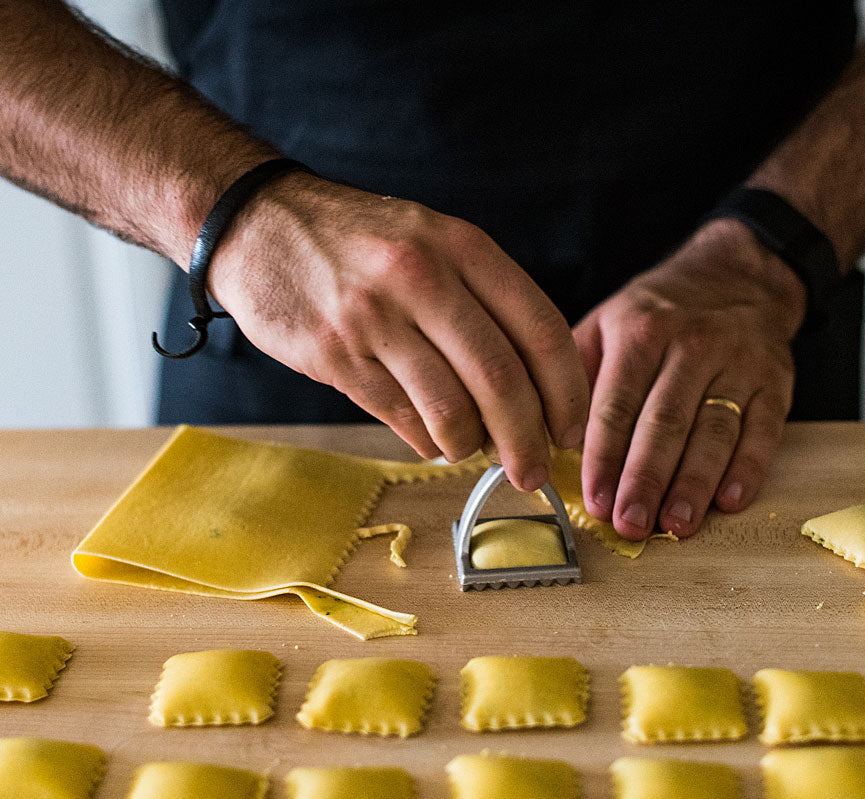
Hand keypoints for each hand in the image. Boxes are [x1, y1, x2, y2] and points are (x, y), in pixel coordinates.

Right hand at [207, 171, 588, 489]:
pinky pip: (402, 418)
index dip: (567, 392)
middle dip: (527, 440)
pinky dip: (427, 440)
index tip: (571, 430)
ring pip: (451, 409)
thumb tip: (532, 395)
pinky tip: (432, 437)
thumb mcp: (433, 244)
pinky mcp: (335, 356)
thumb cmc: (361, 244)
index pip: (541, 329)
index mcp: (462, 246)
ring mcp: (375, 317)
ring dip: (472, 446)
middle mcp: (422, 277)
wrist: (258, 224)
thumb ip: (483, 305)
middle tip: (535, 473)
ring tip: (473, 448)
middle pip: (501, 379)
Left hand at [574, 218, 805, 539]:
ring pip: (714, 431)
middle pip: (665, 422)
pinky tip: (729, 501)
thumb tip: (543, 436)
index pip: (617, 404)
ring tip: (676, 525)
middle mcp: (692, 344)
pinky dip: (748, 469)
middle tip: (630, 524)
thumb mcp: (607, 323)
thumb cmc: (659, 314)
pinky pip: (763, 430)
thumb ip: (576, 375)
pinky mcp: (775, 383)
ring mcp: (739, 364)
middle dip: (645, 479)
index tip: (594, 500)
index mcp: (641, 331)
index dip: (604, 457)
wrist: (738, 275)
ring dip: (694, 483)